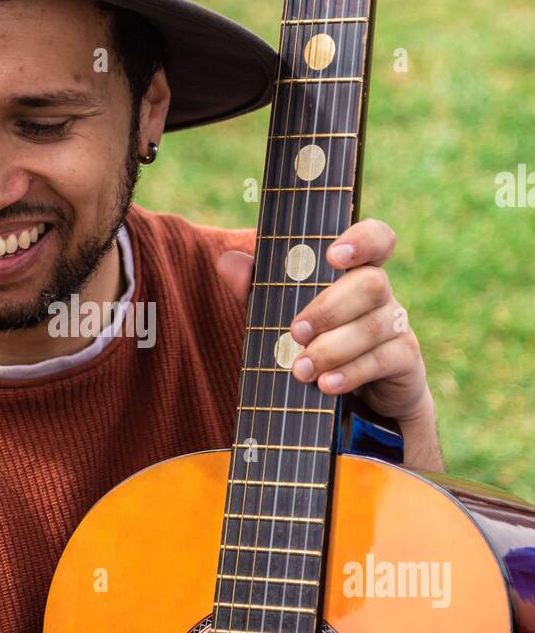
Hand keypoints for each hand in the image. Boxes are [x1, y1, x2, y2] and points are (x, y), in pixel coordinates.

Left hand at [215, 218, 430, 424]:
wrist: (361, 395)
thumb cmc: (318, 340)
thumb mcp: (283, 315)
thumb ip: (258, 289)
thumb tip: (227, 261)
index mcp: (355, 270)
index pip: (376, 237)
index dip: (362, 240)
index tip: (333, 256)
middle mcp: (382, 292)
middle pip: (371, 283)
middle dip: (329, 309)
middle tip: (295, 333)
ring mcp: (397, 324)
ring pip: (374, 325)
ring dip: (333, 348)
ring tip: (301, 369)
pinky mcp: (405, 359)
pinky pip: (384, 359)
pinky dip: (352, 372)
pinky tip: (327, 385)